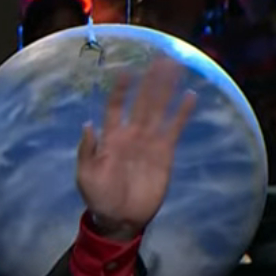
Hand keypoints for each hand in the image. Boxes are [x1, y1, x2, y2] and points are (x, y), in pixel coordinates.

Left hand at [77, 56, 196, 238]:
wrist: (120, 218)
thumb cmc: (99, 197)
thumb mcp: (86, 175)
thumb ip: (87, 151)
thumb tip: (88, 125)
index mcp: (111, 137)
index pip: (116, 106)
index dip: (120, 90)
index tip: (126, 72)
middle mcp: (131, 133)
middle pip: (143, 101)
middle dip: (150, 80)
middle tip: (160, 57)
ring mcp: (149, 141)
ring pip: (159, 109)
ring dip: (167, 89)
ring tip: (175, 67)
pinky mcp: (164, 152)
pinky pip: (174, 129)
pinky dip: (182, 113)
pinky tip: (189, 97)